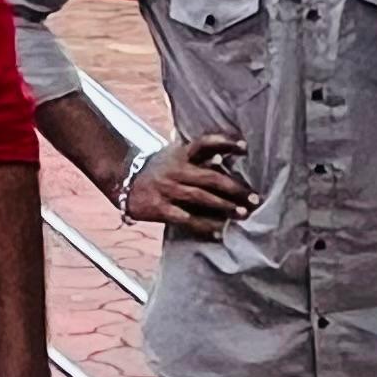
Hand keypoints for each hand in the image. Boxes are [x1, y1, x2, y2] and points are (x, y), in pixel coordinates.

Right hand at [119, 134, 254, 241]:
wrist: (123, 180)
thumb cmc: (159, 169)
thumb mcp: (175, 156)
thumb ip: (198, 158)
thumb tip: (224, 159)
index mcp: (181, 154)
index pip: (205, 143)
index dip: (225, 142)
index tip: (245, 148)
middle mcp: (176, 170)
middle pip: (209, 177)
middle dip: (234, 188)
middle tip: (254, 198)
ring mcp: (167, 189)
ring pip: (200, 198)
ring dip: (224, 207)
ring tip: (242, 214)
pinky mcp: (160, 208)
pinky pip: (185, 219)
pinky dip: (203, 226)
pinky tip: (218, 233)